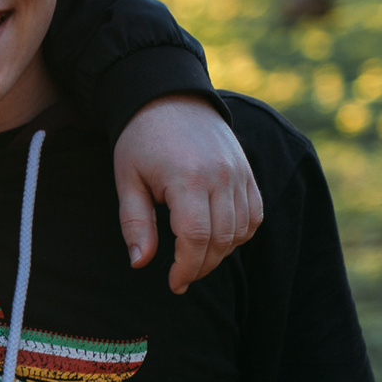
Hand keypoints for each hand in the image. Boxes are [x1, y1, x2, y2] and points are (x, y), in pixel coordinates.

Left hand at [112, 96, 262, 292]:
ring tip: (195, 260)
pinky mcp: (248, 172)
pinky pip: (254, 214)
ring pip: (241, 231)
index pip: (196, 237)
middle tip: (182, 278)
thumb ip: (134, 223)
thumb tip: (140, 263)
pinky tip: (217, 240)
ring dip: (220, 254)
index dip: (187, 267)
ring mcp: (240, 173)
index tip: (173, 283)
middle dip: (202, 266)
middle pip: (222, 240)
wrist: (171, 99)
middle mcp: (221, 176)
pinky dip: (240, 234)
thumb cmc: (141, 141)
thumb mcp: (127, 180)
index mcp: (187, 178)